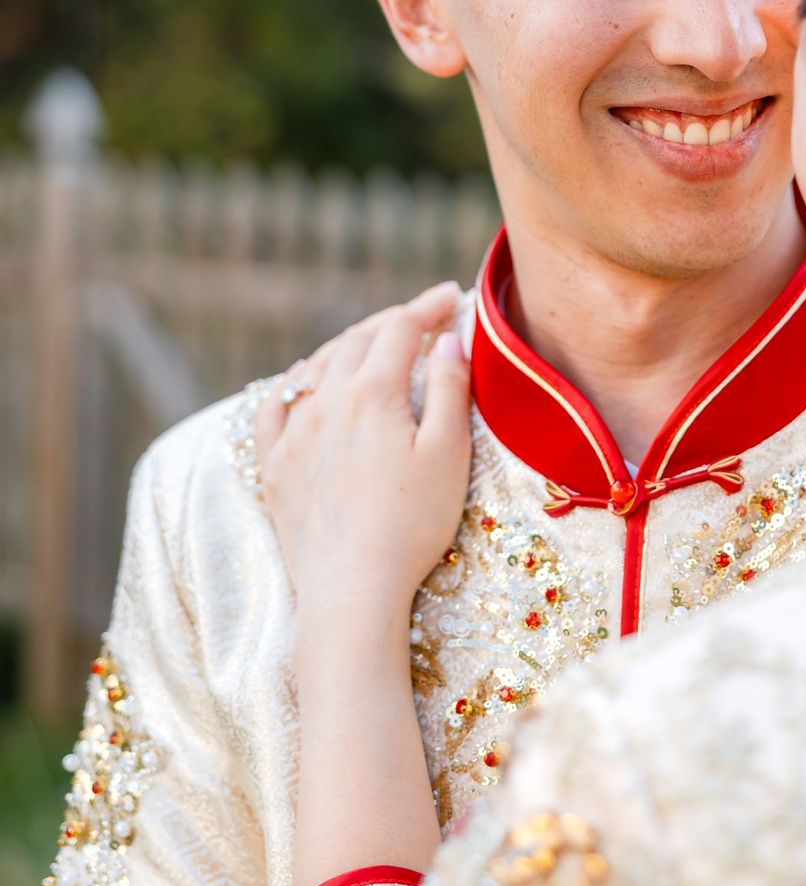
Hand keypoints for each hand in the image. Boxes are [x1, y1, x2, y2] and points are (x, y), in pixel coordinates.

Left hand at [256, 282, 471, 631]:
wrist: (352, 588)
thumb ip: (448, 389)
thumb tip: (448, 339)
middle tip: (423, 317)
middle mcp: (325, 401)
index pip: (401, 329)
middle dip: (392, 320)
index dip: (428, 307)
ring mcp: (293, 433)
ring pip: (316, 366)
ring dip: (349, 344)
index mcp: (371, 393)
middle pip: (357, 339)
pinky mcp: (275, 465)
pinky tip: (303, 379)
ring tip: (375, 342)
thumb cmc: (411, 525)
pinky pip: (274, 407)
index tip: (452, 297)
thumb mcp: (448, 454)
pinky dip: (294, 383)